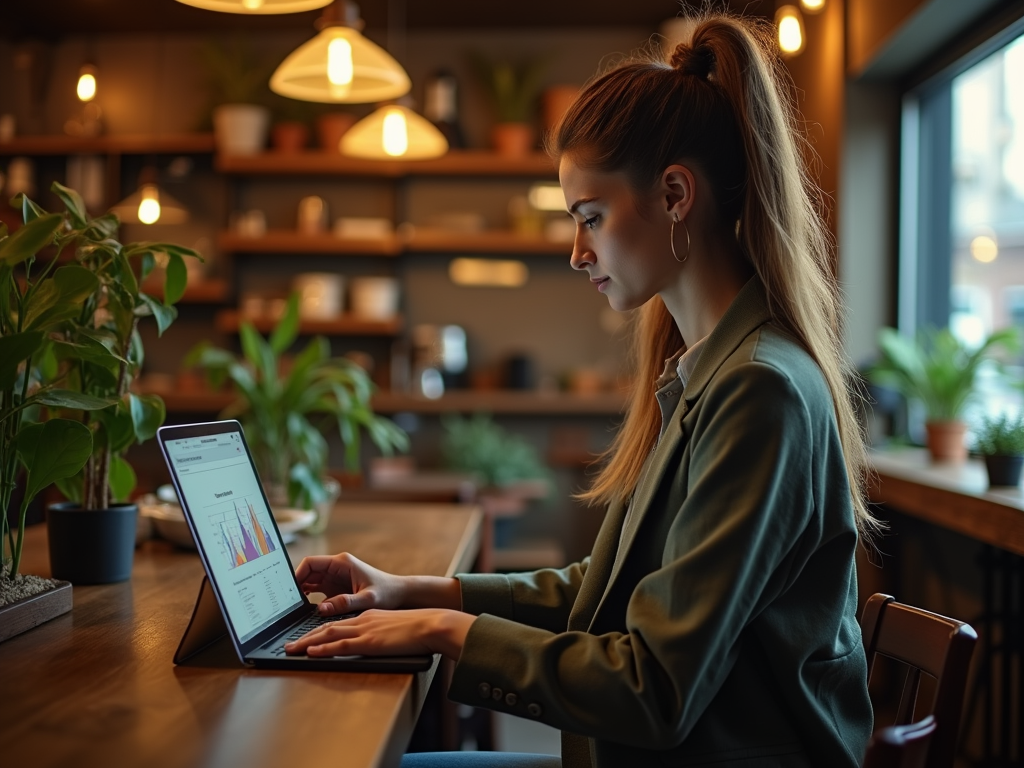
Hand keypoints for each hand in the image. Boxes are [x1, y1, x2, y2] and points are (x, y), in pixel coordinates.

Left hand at [284, 608, 474, 659]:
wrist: (431, 624)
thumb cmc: (419, 629)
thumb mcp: (394, 628)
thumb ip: (380, 634)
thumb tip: (374, 643)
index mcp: (368, 617)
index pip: (337, 623)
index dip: (318, 631)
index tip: (305, 638)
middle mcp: (362, 621)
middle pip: (327, 627)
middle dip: (305, 637)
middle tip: (288, 645)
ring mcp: (365, 630)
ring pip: (328, 634)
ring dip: (307, 643)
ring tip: (291, 650)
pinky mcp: (370, 641)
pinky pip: (341, 644)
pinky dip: (324, 648)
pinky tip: (312, 651)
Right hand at [293, 552, 405, 615]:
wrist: (399, 595)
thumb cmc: (387, 593)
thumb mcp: (367, 599)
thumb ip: (345, 603)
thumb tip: (322, 608)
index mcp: (342, 563)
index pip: (311, 562)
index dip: (298, 573)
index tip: (291, 589)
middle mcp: (336, 568)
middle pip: (307, 572)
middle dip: (296, 584)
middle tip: (289, 601)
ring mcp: (335, 578)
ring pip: (310, 581)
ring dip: (301, 592)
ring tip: (294, 606)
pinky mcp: (336, 588)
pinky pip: (317, 590)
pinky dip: (309, 597)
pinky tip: (305, 608)